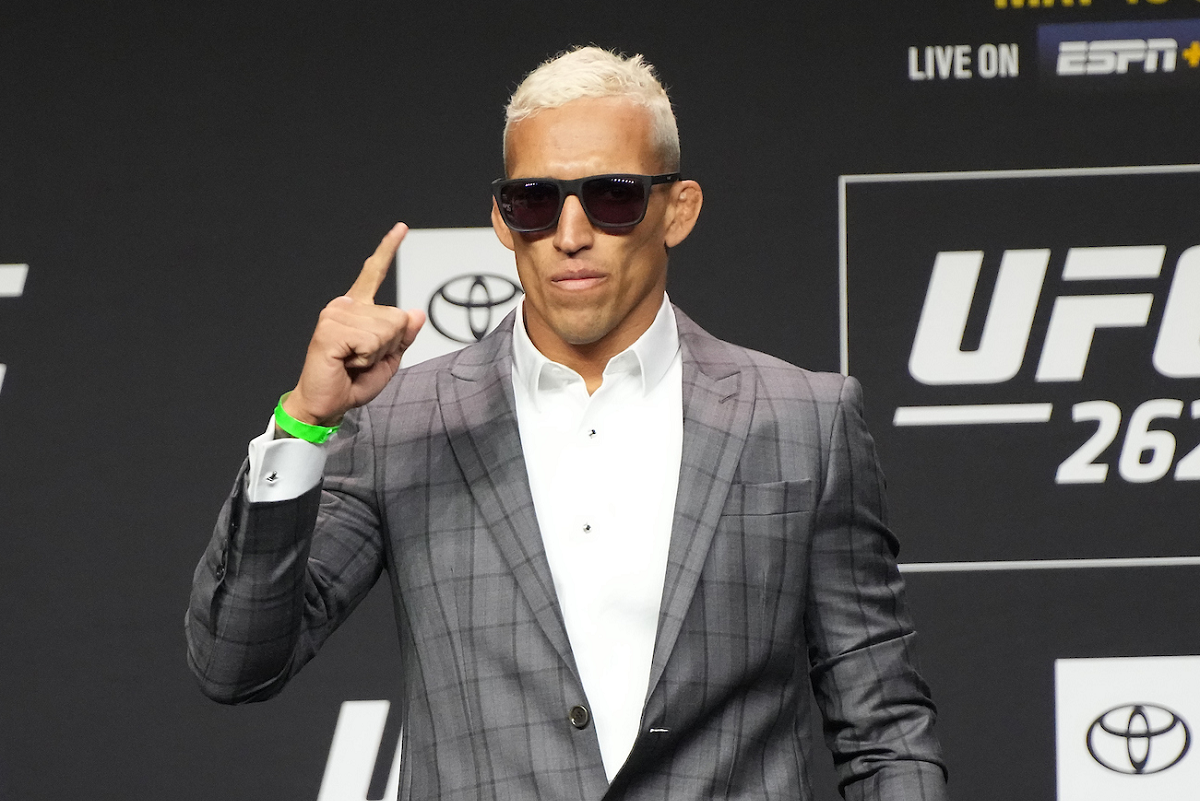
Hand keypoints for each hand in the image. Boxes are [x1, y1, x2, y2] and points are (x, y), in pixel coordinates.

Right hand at [282, 223, 425, 426]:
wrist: (326, 405)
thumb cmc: (352, 383)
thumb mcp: (388, 359)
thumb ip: (403, 336)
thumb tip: (416, 313)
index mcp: (358, 309)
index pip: (374, 273)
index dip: (388, 249)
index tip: (401, 227)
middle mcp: (345, 305)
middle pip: (397, 317)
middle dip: (388, 346)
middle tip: (361, 360)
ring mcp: (335, 314)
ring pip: (387, 329)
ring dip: (375, 354)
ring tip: (352, 362)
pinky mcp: (330, 328)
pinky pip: (372, 340)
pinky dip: (366, 358)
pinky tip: (346, 362)